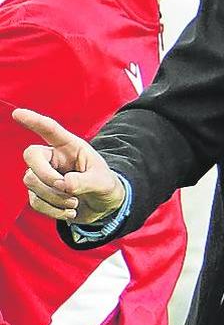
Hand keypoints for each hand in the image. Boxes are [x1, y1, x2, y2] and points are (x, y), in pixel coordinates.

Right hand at [13, 109, 123, 224]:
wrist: (103, 207)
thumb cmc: (105, 186)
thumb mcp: (103, 182)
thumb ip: (85, 181)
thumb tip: (63, 185)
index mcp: (70, 147)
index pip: (50, 130)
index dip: (34, 121)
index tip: (18, 113)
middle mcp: (53, 158)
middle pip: (31, 156)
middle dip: (45, 174)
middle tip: (65, 188)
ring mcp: (44, 176)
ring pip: (31, 181)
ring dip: (54, 197)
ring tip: (75, 203)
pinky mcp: (40, 194)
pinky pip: (35, 201)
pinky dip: (53, 210)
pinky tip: (70, 212)